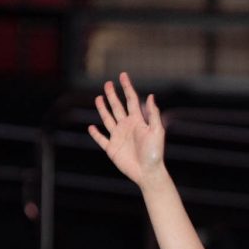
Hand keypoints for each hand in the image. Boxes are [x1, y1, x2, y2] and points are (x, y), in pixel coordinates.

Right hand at [88, 72, 164, 187]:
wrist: (148, 172)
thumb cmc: (155, 153)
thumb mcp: (157, 131)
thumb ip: (154, 115)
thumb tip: (151, 96)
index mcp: (138, 121)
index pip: (131, 100)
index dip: (127, 87)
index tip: (123, 75)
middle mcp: (127, 127)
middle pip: (117, 107)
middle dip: (112, 95)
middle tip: (108, 83)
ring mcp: (118, 137)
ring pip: (108, 119)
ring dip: (102, 109)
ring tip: (98, 98)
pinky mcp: (112, 149)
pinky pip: (101, 139)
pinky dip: (95, 134)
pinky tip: (91, 127)